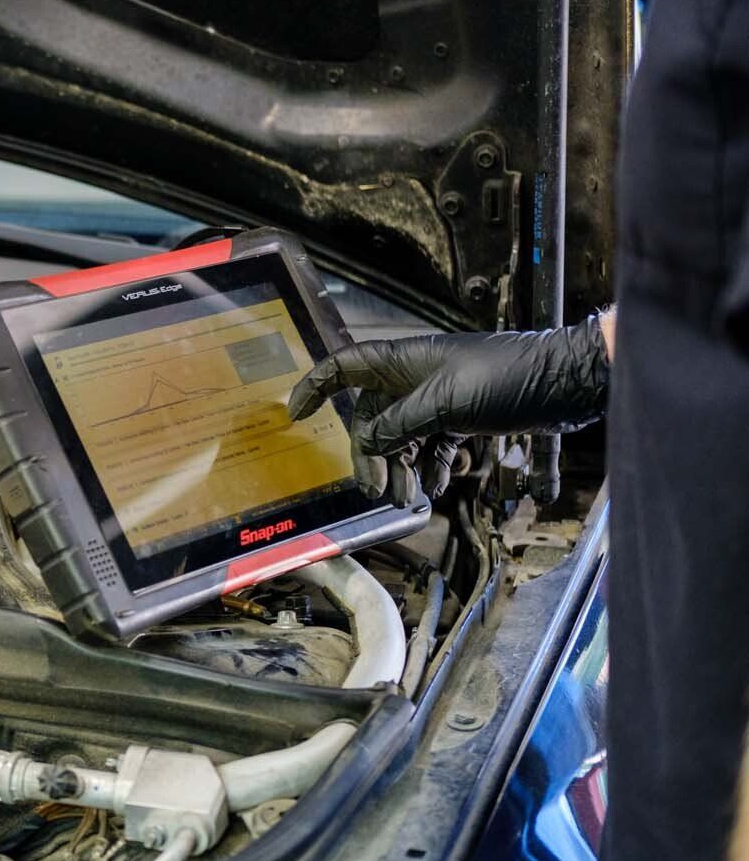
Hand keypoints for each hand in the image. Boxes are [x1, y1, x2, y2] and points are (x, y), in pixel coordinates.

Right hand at [286, 314, 610, 502]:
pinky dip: (431, 467)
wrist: (565, 383)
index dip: (315, 387)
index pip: (343, 368)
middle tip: (378, 489)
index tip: (296, 416)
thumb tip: (367, 445)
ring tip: (410, 498)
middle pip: (372, 418)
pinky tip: (437, 487)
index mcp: (402, 363)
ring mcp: (439, 399)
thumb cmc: (503, 380)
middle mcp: (415, 379)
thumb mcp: (441, 405)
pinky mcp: (463, 418)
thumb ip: (396, 426)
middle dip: (371, 455)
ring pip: (402, 437)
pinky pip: (432, 445)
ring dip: (401, 468)